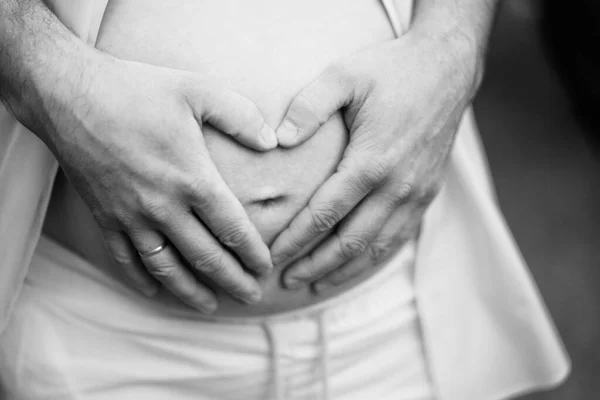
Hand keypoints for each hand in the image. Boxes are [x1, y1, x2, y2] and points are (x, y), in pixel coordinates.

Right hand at [42, 52, 277, 312]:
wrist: (68, 95)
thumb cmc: (137, 90)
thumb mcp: (198, 90)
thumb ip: (241, 116)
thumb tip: (272, 142)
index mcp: (192, 178)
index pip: (232, 229)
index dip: (252, 253)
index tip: (266, 268)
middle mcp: (164, 206)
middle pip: (206, 257)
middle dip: (232, 281)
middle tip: (251, 297)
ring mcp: (131, 216)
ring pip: (167, 268)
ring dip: (191, 292)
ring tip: (211, 307)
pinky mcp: (104, 217)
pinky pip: (126, 259)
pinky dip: (142, 280)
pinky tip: (156, 292)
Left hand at [270, 30, 480, 288]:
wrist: (447, 69)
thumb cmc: (392, 71)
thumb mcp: (344, 75)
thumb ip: (308, 106)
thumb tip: (278, 139)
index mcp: (371, 162)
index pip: (324, 215)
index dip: (295, 240)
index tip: (271, 255)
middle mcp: (396, 187)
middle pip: (349, 242)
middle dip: (315, 265)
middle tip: (286, 281)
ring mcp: (416, 194)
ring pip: (375, 247)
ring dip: (344, 269)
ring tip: (316, 284)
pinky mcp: (427, 193)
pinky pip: (398, 237)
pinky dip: (373, 257)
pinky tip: (356, 264)